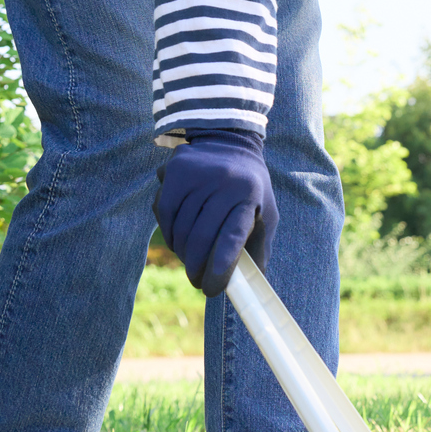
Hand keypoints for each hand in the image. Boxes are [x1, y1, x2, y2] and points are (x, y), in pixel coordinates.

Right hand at [154, 129, 276, 297]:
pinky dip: (168, 233)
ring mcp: (198, 176)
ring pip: (180, 228)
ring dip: (182, 253)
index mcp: (249, 196)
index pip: (232, 236)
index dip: (221, 266)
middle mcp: (224, 183)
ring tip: (190, 260)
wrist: (230, 142)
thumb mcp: (266, 213)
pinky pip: (164, 214)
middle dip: (197, 268)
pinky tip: (178, 239)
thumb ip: (260, 247)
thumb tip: (252, 285)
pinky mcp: (175, 172)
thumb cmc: (250, 189)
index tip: (213, 289)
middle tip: (198, 282)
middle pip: (202, 238)